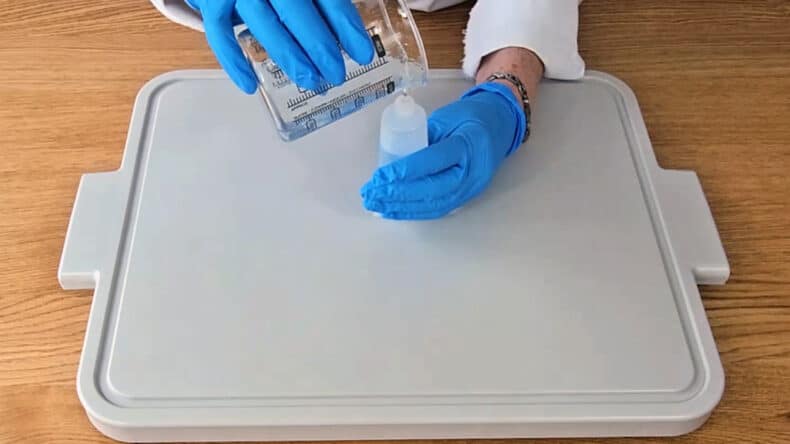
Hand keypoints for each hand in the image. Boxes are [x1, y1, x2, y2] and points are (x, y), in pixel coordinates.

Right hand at [187, 0, 374, 92]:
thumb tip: (348, 22)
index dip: (346, 26)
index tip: (362, 53)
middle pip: (296, 14)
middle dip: (320, 48)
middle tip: (336, 74)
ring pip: (264, 26)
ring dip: (289, 57)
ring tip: (310, 81)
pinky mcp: (213, 0)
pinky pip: (220, 32)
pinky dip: (232, 61)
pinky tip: (250, 85)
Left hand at [360, 83, 527, 219]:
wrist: (500, 125)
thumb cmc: (472, 116)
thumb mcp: (446, 118)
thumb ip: (422, 138)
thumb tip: (395, 160)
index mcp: (469, 145)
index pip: (432, 162)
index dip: (404, 171)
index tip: (379, 176)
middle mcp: (473, 172)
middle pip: (431, 190)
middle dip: (397, 194)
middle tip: (371, 194)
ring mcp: (472, 188)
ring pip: (433, 204)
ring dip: (401, 208)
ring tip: (376, 205)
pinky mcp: (466, 196)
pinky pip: (438, 208)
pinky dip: (414, 211)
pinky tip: (394, 210)